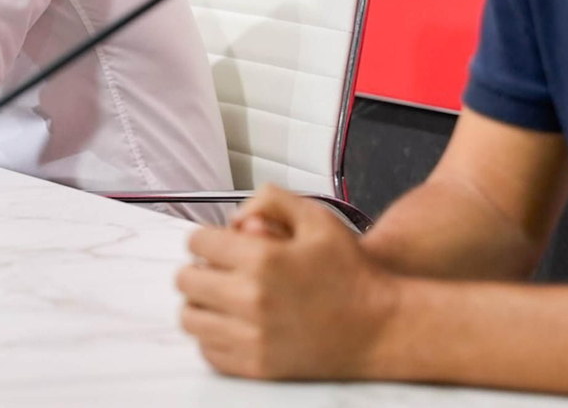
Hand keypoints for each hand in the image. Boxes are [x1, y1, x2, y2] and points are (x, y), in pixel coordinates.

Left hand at [176, 185, 399, 380]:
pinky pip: (208, 351)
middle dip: (197, 268)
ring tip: (219, 297)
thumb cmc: (350, 272)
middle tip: (214, 269)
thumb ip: (271, 200)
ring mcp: (253, 337)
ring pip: (191, 318)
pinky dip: (213, 336)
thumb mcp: (317, 218)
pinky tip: (231, 325)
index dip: (204, 239)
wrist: (380, 326)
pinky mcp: (257, 367)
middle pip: (186, 281)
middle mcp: (252, 299)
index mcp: (263, 259)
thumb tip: (234, 218)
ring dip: (199, 303)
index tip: (214, 244)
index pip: (198, 243)